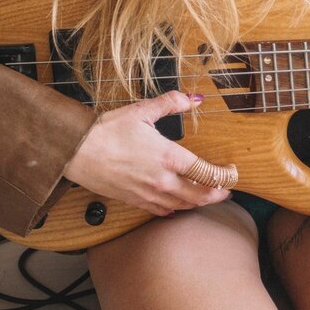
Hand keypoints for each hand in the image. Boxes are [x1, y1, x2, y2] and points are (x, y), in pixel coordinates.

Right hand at [62, 90, 236, 216]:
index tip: (233, 171)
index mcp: (170, 156)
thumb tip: (195, 98)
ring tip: (209, 197)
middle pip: (200, 195)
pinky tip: (178, 206)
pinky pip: (162, 211)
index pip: (208, 172)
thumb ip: (172, 103)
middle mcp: (163, 180)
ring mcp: (149, 194)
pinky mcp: (135, 201)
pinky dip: (176, 210)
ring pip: (183, 206)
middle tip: (228, 190)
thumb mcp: (142, 111)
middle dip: (218, 194)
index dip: (226, 175)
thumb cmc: (107, 130)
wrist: (76, 152)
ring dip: (199, 203)